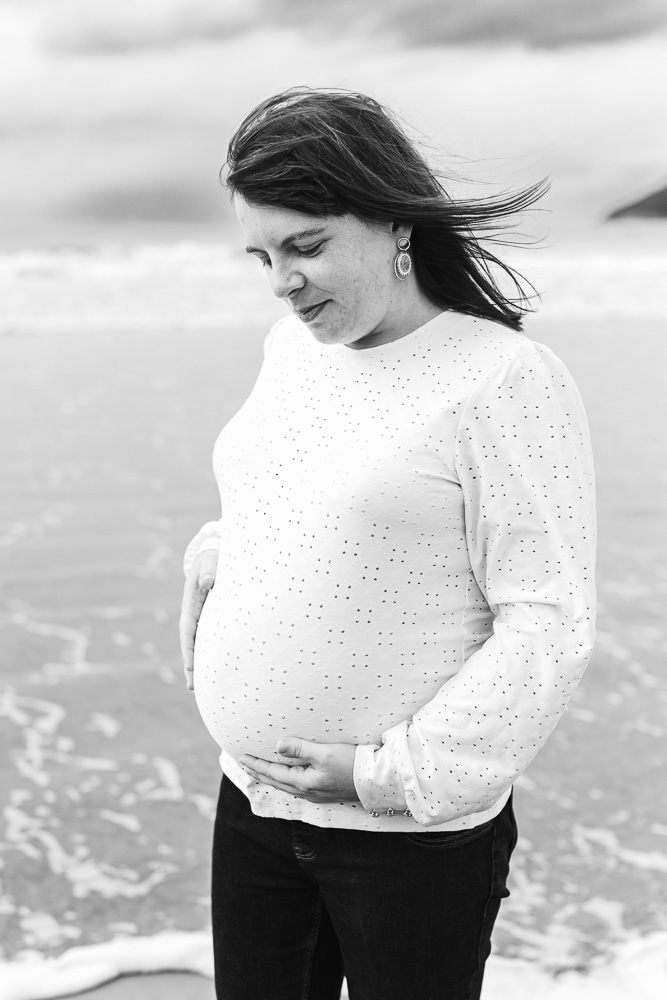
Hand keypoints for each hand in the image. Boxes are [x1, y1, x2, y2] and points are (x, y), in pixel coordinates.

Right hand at [179, 549, 217, 690]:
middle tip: (193, 687)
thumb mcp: (210, 561)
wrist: (212, 557)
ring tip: (197, 689)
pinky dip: (208, 655)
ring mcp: (201, 619)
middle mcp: (194, 615)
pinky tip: (212, 670)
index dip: (189, 648)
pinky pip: (208, 640)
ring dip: (198, 665)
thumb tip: (208, 582)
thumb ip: (209, 570)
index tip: (191, 665)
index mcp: (191, 604)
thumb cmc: (212, 559)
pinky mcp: (210, 620)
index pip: (188, 630)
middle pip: (191, 644)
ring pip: (198, 645)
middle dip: (191, 665)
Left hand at [239, 738, 358, 803]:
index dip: (256, 765)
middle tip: (245, 765)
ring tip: (261, 770)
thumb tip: (277, 746)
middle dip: (260, 772)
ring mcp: (317, 794)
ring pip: (286, 786)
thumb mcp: (324, 753)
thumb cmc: (352, 764)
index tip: (242, 758)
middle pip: (276, 782)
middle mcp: (308, 792)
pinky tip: (287, 777)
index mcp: (304, 783)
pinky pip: (297, 786)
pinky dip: (285, 779)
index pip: (273, 773)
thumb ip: (300, 749)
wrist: (376, 779)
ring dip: (271, 777)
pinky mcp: (325, 791)